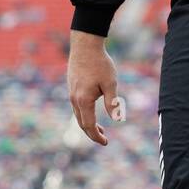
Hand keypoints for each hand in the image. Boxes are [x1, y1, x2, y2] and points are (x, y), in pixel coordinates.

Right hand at [67, 30, 120, 145]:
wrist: (84, 45)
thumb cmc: (100, 63)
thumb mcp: (110, 83)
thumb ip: (112, 102)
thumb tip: (116, 119)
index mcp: (84, 100)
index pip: (89, 125)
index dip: (97, 136)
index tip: (106, 142)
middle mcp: (74, 99)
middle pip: (81, 123)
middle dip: (92, 133)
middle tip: (104, 139)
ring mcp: (71, 93)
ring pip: (78, 115)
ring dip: (88, 124)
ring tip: (100, 128)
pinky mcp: (71, 87)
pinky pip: (76, 106)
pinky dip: (84, 114)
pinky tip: (91, 111)